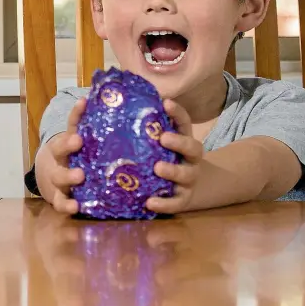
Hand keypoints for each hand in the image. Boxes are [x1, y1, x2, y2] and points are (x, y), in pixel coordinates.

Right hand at [43, 98, 85, 213]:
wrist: (49, 176)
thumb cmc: (75, 156)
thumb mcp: (80, 139)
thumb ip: (96, 126)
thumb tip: (116, 100)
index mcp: (66, 141)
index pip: (71, 124)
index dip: (77, 113)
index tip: (84, 103)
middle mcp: (60, 157)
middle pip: (59, 149)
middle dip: (68, 145)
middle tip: (78, 140)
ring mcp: (57, 178)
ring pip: (59, 176)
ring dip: (68, 176)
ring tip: (80, 176)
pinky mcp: (59, 197)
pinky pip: (60, 202)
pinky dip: (66, 205)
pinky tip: (75, 207)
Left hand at [146, 99, 203, 213]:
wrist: (177, 189)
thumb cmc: (158, 157)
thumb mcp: (152, 142)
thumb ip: (139, 127)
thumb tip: (110, 102)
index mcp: (182, 139)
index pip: (184, 122)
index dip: (177, 112)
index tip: (165, 103)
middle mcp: (189, 158)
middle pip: (193, 148)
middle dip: (180, 142)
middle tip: (164, 138)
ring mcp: (189, 179)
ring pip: (187, 175)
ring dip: (173, 171)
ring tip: (157, 168)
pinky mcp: (183, 199)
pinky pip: (177, 203)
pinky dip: (165, 203)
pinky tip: (150, 202)